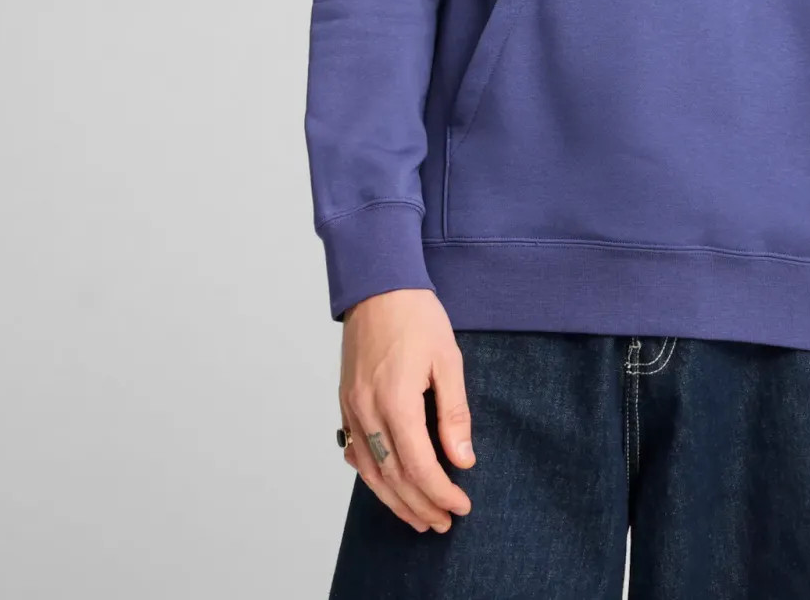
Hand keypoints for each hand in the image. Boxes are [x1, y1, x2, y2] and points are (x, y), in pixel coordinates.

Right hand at [338, 288, 475, 533]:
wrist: (378, 286)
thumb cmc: (417, 317)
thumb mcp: (448, 360)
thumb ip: (454, 413)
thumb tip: (463, 458)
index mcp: (396, 401)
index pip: (419, 465)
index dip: (441, 492)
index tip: (461, 506)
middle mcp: (368, 412)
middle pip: (392, 478)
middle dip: (420, 505)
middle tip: (443, 522)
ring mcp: (352, 409)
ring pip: (370, 473)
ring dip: (395, 500)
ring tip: (419, 517)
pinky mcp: (346, 403)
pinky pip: (356, 453)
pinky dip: (373, 477)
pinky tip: (387, 486)